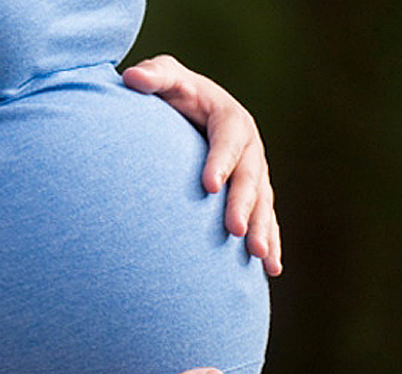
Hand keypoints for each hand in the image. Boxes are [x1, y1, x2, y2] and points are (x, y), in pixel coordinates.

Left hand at [123, 55, 281, 276]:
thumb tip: (130, 78)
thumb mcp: (166, 78)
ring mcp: (254, 173)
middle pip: (250, 177)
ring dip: (263, 229)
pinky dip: (271, 242)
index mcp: (229, 118)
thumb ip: (154, 77)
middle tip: (233, 230)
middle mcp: (249, 147)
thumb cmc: (176, 95)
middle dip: (243, 204)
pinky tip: (271, 269)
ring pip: (263, 203)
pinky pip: (267, 219)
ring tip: (259, 256)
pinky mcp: (254, 195)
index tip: (208, 186)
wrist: (193, 111)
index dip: (220, 161)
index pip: (227, 139)